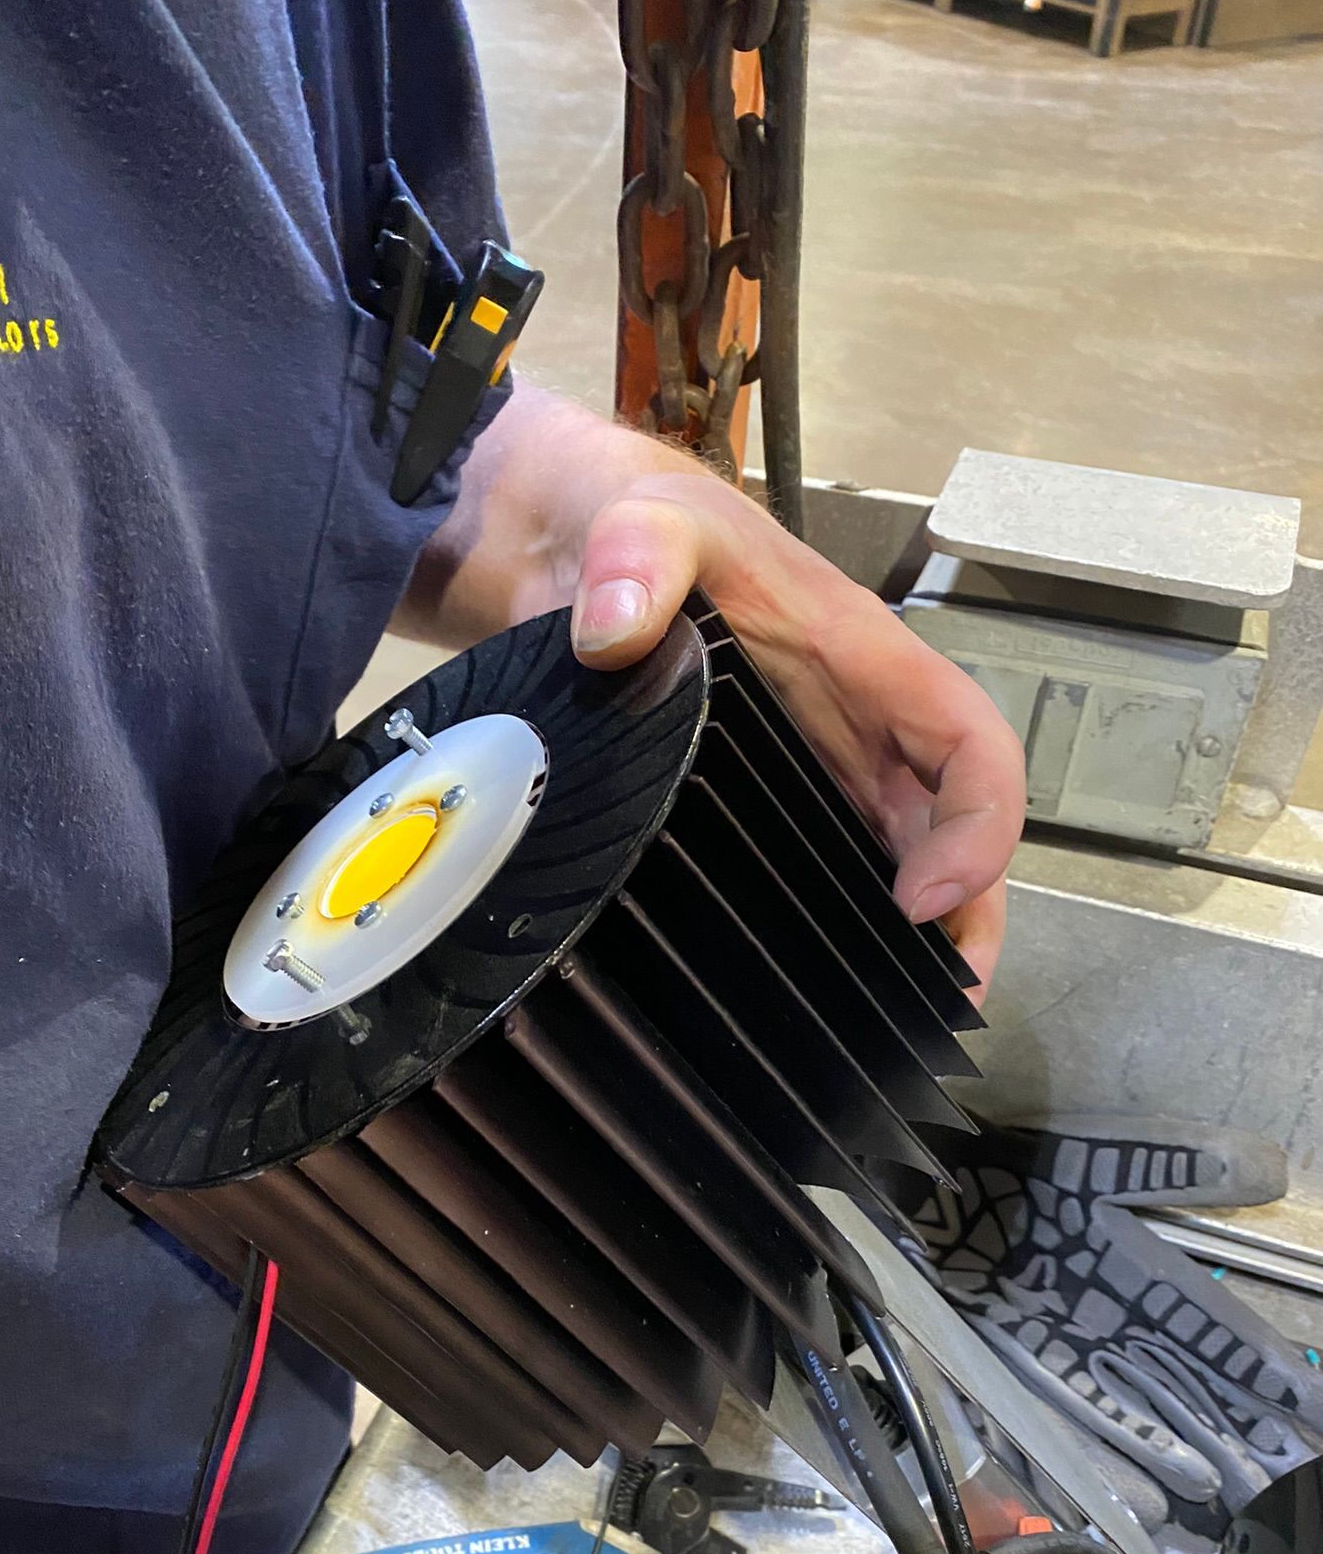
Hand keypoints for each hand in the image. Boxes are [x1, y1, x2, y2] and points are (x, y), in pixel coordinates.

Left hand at [569, 469, 1024, 999]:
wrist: (575, 551)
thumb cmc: (639, 530)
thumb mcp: (641, 524)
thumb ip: (639, 558)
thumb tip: (617, 630)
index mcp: (863, 664)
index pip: (969, 744)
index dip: (978, 826)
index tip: (922, 902)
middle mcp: (859, 730)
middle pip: (955, 832)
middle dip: (967, 920)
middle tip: (936, 1008)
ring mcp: (818, 774)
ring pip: (901, 864)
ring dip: (913, 946)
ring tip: (890, 1029)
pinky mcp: (768, 806)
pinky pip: (830, 875)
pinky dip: (841, 936)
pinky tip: (813, 996)